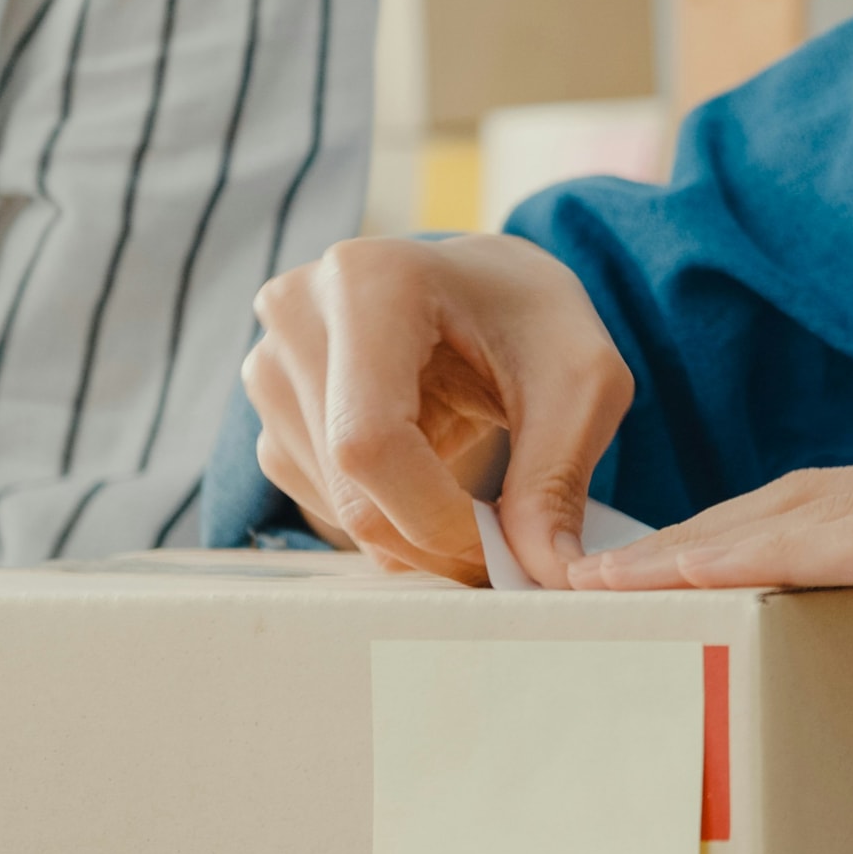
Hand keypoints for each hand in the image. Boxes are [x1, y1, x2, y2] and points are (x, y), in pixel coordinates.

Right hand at [243, 235, 634, 586]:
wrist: (483, 290)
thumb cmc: (534, 318)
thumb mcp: (581, 379)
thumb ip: (556, 477)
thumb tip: (543, 572)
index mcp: (369, 281)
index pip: (371, 442)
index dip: (439, 519)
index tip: (510, 550)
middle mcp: (297, 316)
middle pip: (351, 488)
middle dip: (438, 541)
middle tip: (510, 550)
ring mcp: (271, 368)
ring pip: (338, 512)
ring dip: (419, 536)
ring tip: (482, 494)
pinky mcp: (271, 415)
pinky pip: (326, 508)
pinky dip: (392, 521)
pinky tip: (435, 475)